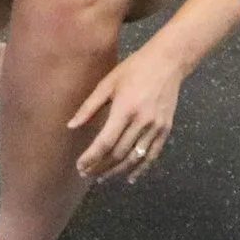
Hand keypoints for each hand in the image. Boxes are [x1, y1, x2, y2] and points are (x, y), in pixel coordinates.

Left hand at [68, 45, 183, 184]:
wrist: (168, 62)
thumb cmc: (134, 69)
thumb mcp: (108, 83)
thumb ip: (89, 107)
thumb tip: (71, 126)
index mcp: (125, 109)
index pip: (105, 142)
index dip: (91, 157)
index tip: (80, 166)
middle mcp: (141, 122)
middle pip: (118, 153)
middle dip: (101, 166)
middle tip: (87, 173)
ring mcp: (155, 128)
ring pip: (134, 158)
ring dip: (117, 171)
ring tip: (102, 177)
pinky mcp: (165, 130)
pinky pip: (151, 155)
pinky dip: (140, 169)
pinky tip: (129, 177)